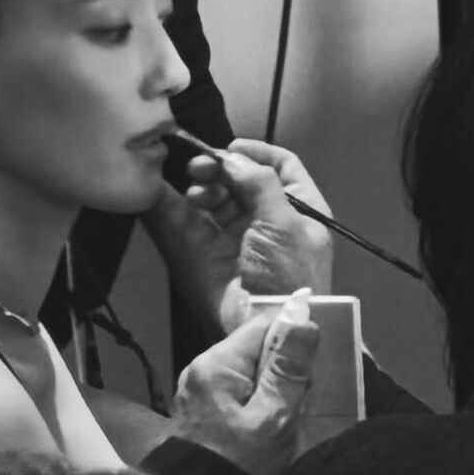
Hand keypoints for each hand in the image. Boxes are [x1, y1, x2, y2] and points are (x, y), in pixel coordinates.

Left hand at [167, 308, 318, 474]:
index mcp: (216, 364)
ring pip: (248, 369)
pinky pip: (236, 389)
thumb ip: (289, 370)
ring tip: (287, 416)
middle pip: (254, 347)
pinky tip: (269, 425)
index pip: (261, 325)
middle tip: (302, 398)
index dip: (292, 336)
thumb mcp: (274, 417)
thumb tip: (304, 323)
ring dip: (273, 386)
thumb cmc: (239, 465)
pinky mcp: (201, 408)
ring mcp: (198, 389)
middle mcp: (201, 369)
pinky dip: (258, 400)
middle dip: (284, 367)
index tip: (313, 362)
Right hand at [185, 139, 332, 329]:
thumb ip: (259, 182)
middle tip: (202, 167)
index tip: (231, 147)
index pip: (283, 167)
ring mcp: (240, 238)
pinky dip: (180, 206)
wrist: (268, 327)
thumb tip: (234, 158)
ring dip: (204, 186)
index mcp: (301, 211)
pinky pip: (193, 221)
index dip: (258, 152)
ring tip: (196, 192)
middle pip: (243, 180)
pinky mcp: (213, 254)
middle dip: (222, 169)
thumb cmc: (290, 277)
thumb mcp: (283, 222)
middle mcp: (271, 221)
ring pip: (218, 197)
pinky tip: (172, 195)